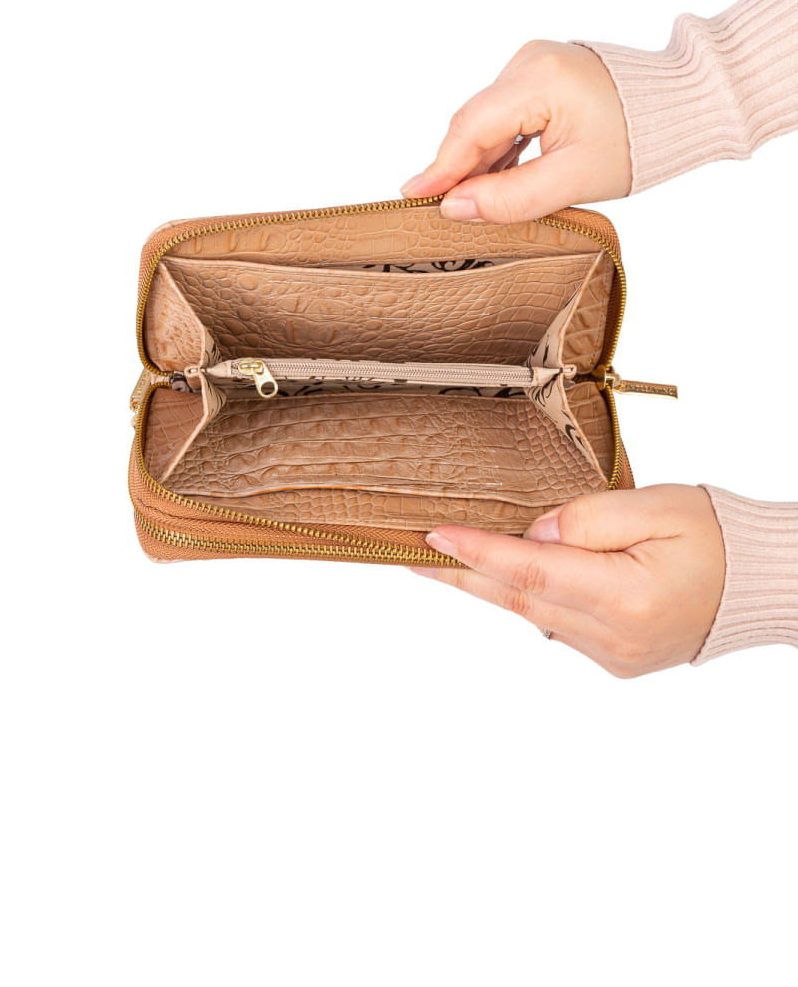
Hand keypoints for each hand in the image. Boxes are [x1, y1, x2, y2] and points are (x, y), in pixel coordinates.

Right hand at [400, 40, 631, 222]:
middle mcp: (529, 61)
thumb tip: (455, 208)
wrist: (685, 104)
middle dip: (457, 168)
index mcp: (538, 78)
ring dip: (479, 161)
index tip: (412, 198)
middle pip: (475, 123)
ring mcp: (534, 64)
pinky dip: (499, 147)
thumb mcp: (573, 180)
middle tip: (435, 210)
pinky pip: (505, 114)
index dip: (440, 169)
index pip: (471, 128)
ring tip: (465, 202)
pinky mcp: (542, 73)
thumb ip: (511, 198)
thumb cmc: (640, 141)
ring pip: (488, 120)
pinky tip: (494, 179)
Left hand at [411, 485, 725, 676]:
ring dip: (487, 585)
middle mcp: (613, 636)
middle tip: (408, 555)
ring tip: (441, 559)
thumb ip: (588, 520)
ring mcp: (612, 654)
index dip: (477, 552)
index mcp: (625, 597)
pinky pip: (554, 622)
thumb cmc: (712, 536)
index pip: (531, 570)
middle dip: (459, 574)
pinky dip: (526, 596)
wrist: (755, 584)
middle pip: (518, 597)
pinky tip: (503, 576)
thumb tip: (534, 535)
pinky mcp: (613, 657)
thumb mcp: (654, 506)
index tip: (434, 535)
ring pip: (532, 612)